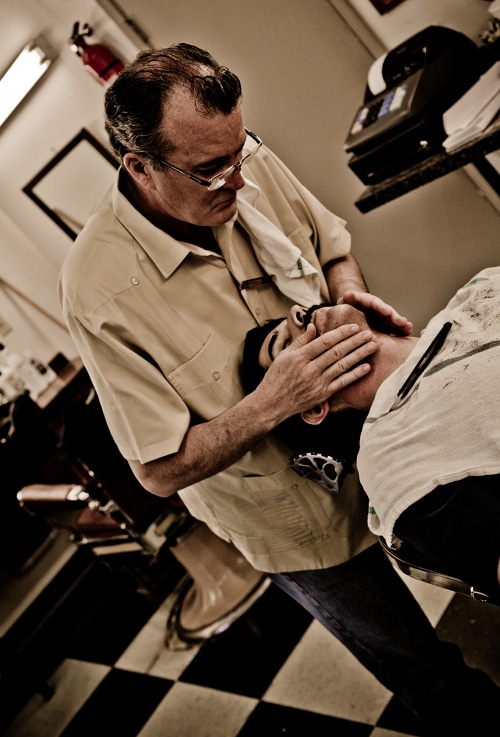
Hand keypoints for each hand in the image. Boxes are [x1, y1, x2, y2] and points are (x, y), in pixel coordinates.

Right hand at [259, 322, 375, 420]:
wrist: (271, 404)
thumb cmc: (276, 378)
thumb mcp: (284, 355)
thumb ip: (300, 341)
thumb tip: (313, 326)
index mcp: (299, 357)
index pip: (324, 341)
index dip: (341, 333)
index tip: (354, 327)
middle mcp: (309, 369)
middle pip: (336, 352)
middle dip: (355, 341)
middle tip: (369, 333)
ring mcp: (317, 382)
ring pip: (342, 365)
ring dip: (359, 355)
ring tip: (372, 346)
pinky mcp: (322, 394)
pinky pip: (341, 382)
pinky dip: (355, 374)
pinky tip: (366, 367)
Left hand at [338, 290, 412, 335]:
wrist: (348, 312)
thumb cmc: (344, 308)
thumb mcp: (344, 303)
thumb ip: (347, 299)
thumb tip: (348, 294)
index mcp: (366, 302)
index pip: (374, 303)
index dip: (381, 307)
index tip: (388, 312)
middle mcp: (376, 308)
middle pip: (386, 311)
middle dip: (394, 317)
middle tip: (402, 322)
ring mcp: (381, 316)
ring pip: (392, 319)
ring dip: (400, 323)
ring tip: (408, 328)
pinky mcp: (384, 325)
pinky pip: (393, 327)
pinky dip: (400, 330)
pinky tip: (408, 332)